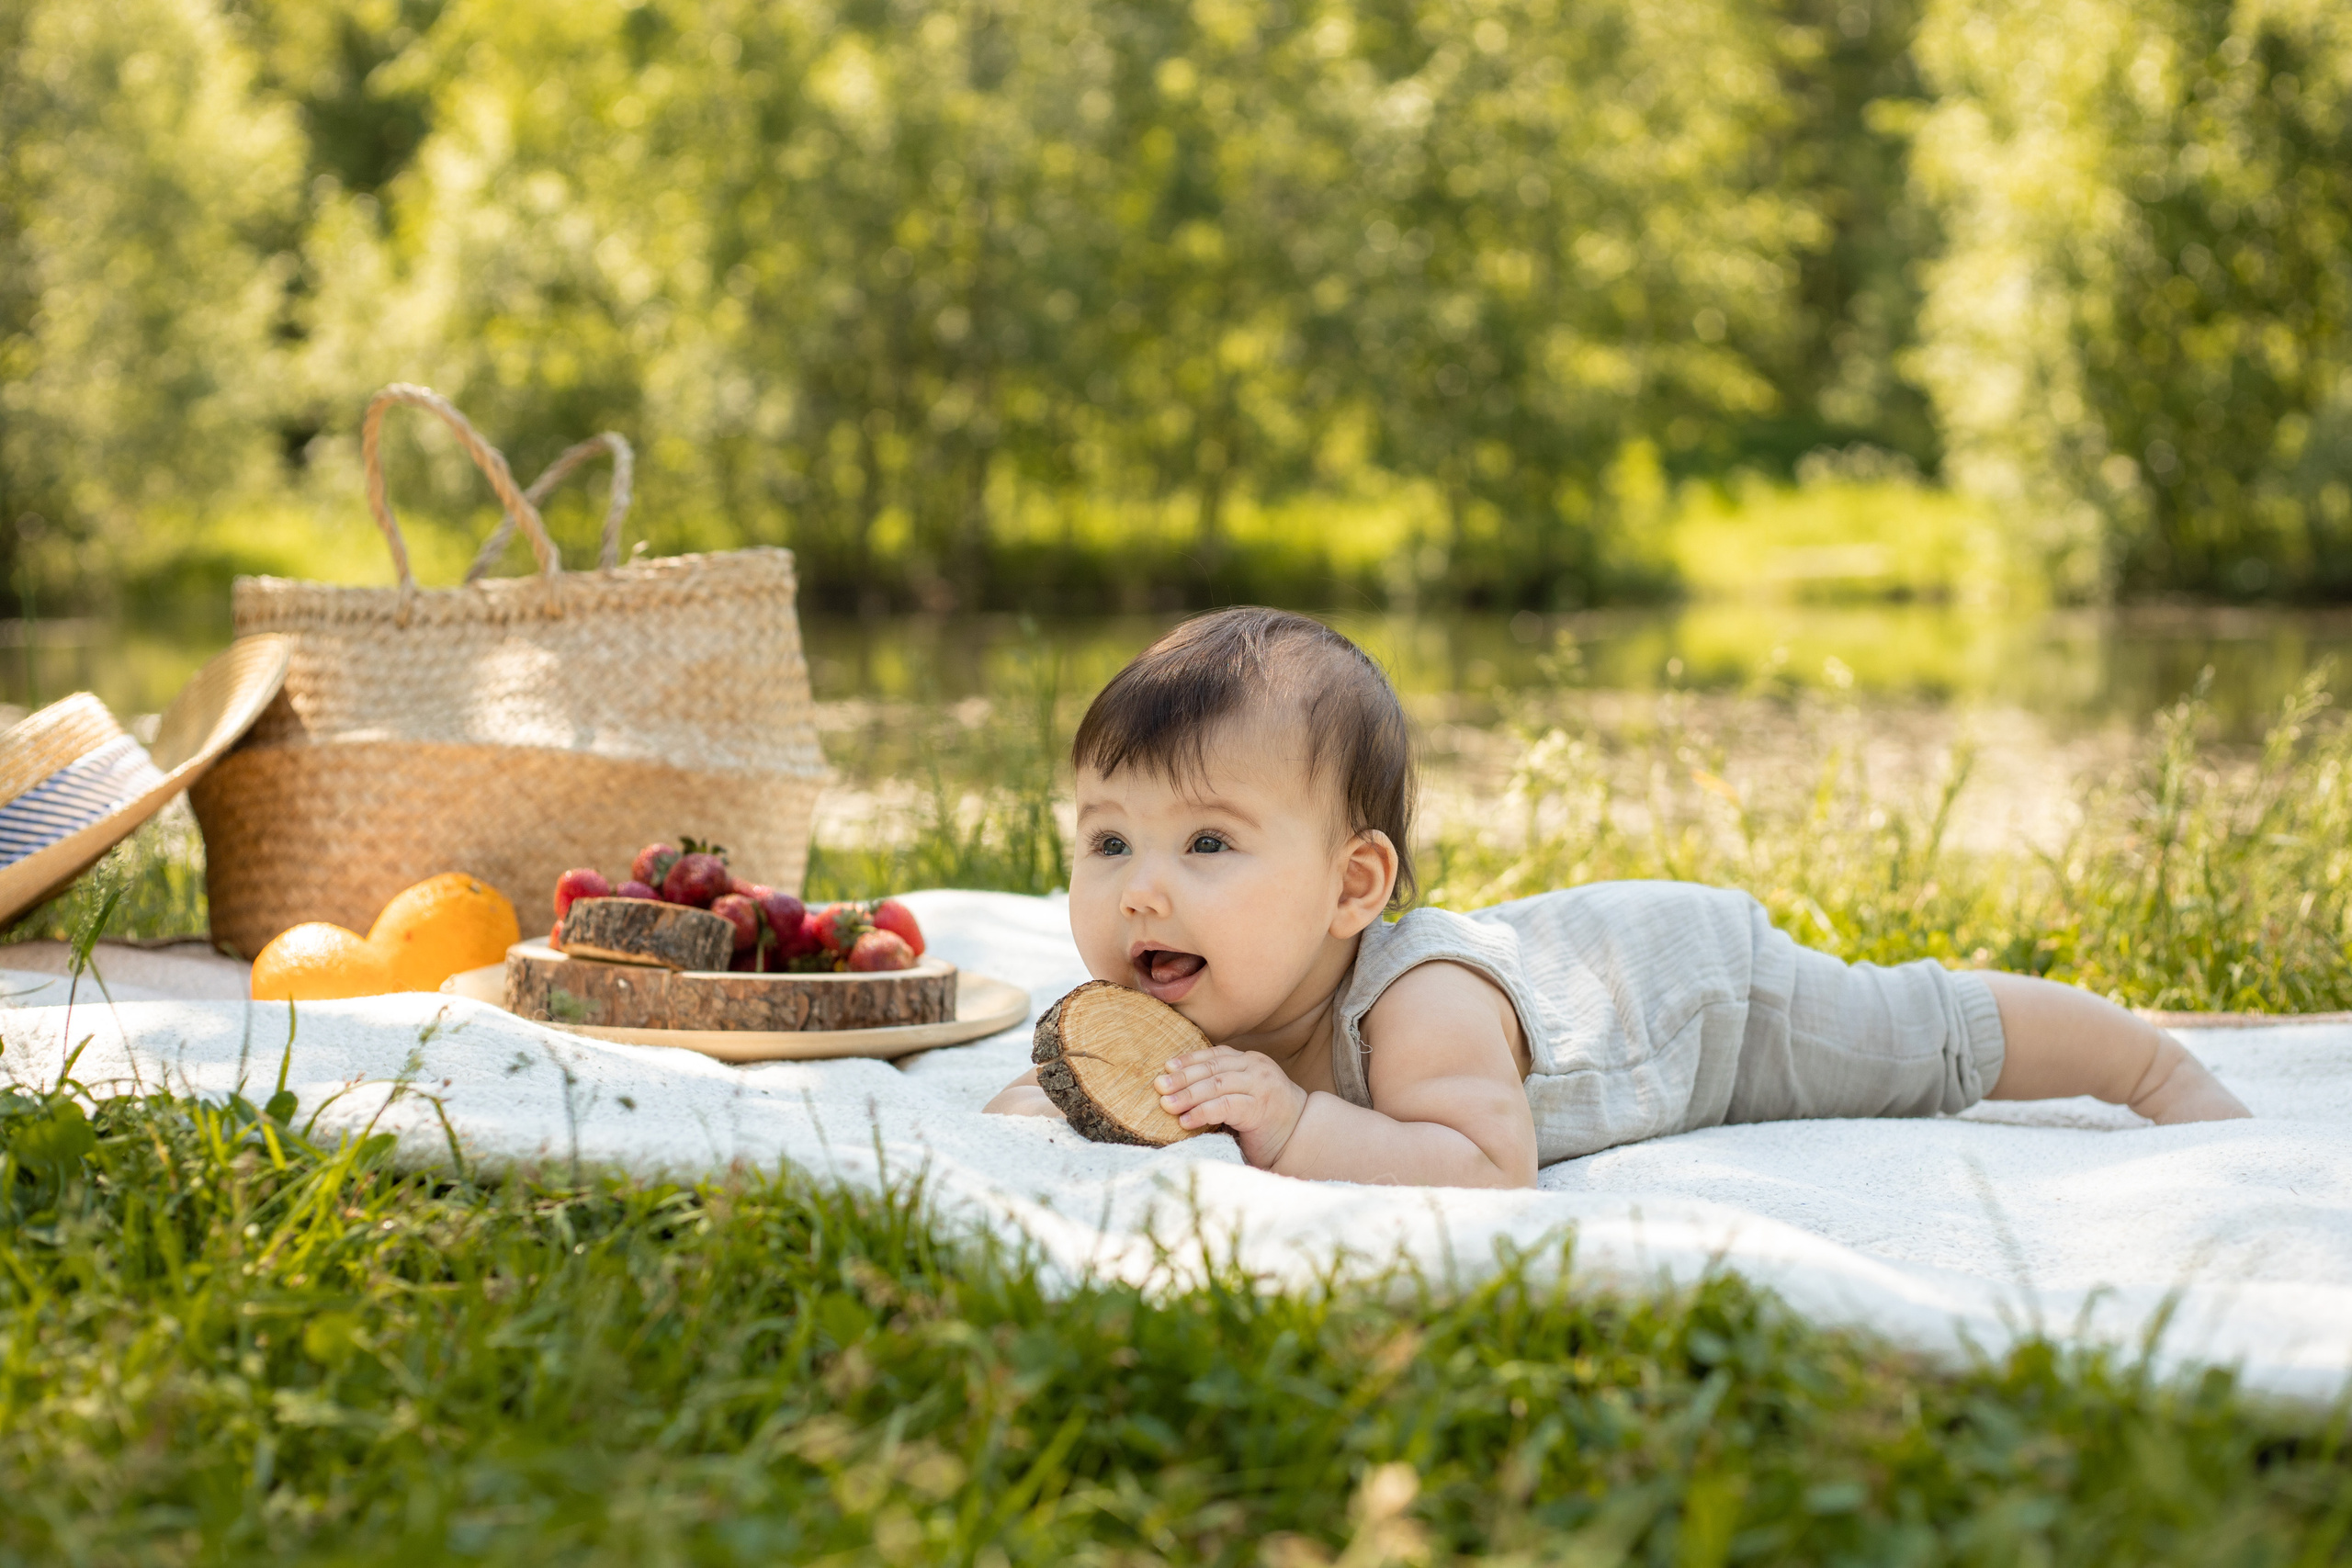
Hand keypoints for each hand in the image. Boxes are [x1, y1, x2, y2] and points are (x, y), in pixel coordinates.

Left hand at [1155, 1046, 1309, 1166]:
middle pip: (1212, 1068)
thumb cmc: (1267, 1120)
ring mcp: (1260, 1087)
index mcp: (1251, 1061)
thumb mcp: (1244, 1095)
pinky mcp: (1259, 1109)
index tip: (1166, 1067)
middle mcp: (1256, 1068)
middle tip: (1159, 1086)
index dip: (1189, 1060)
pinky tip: (1186, 1121)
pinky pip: (1224, 1107)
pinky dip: (1201, 1112)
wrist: (1301, 1137)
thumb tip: (1179, 1089)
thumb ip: (1222, 1087)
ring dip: (1187, 1095)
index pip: (1214, 1055)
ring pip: (1216, 1084)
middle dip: (1182, 1077)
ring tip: (1166, 1105)